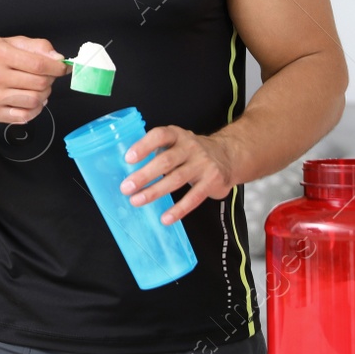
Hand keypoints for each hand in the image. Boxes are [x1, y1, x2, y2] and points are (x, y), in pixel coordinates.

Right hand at [0, 36, 68, 126]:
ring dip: (44, 95)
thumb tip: (58, 58)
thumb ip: (35, 47)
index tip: (63, 68)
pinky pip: (24, 116)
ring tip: (38, 89)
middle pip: (39, 83)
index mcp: (0, 55)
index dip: (57, 68)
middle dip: (50, 81)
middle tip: (47, 77)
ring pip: (34, 101)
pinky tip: (31, 102)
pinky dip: (35, 110)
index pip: (39, 64)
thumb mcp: (8, 43)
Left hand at [119, 126, 238, 224]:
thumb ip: (157, 152)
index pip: (159, 136)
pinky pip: (193, 197)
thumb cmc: (191, 152)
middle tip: (126, 188)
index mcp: (177, 135)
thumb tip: (128, 171)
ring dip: (155, 192)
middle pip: (165, 161)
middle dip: (144, 175)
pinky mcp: (212, 181)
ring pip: (176, 179)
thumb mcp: (176, 143)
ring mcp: (203, 164)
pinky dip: (178, 209)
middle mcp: (190, 147)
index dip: (143, 146)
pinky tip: (165, 218)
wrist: (228, 156)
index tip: (128, 159)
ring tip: (137, 201)